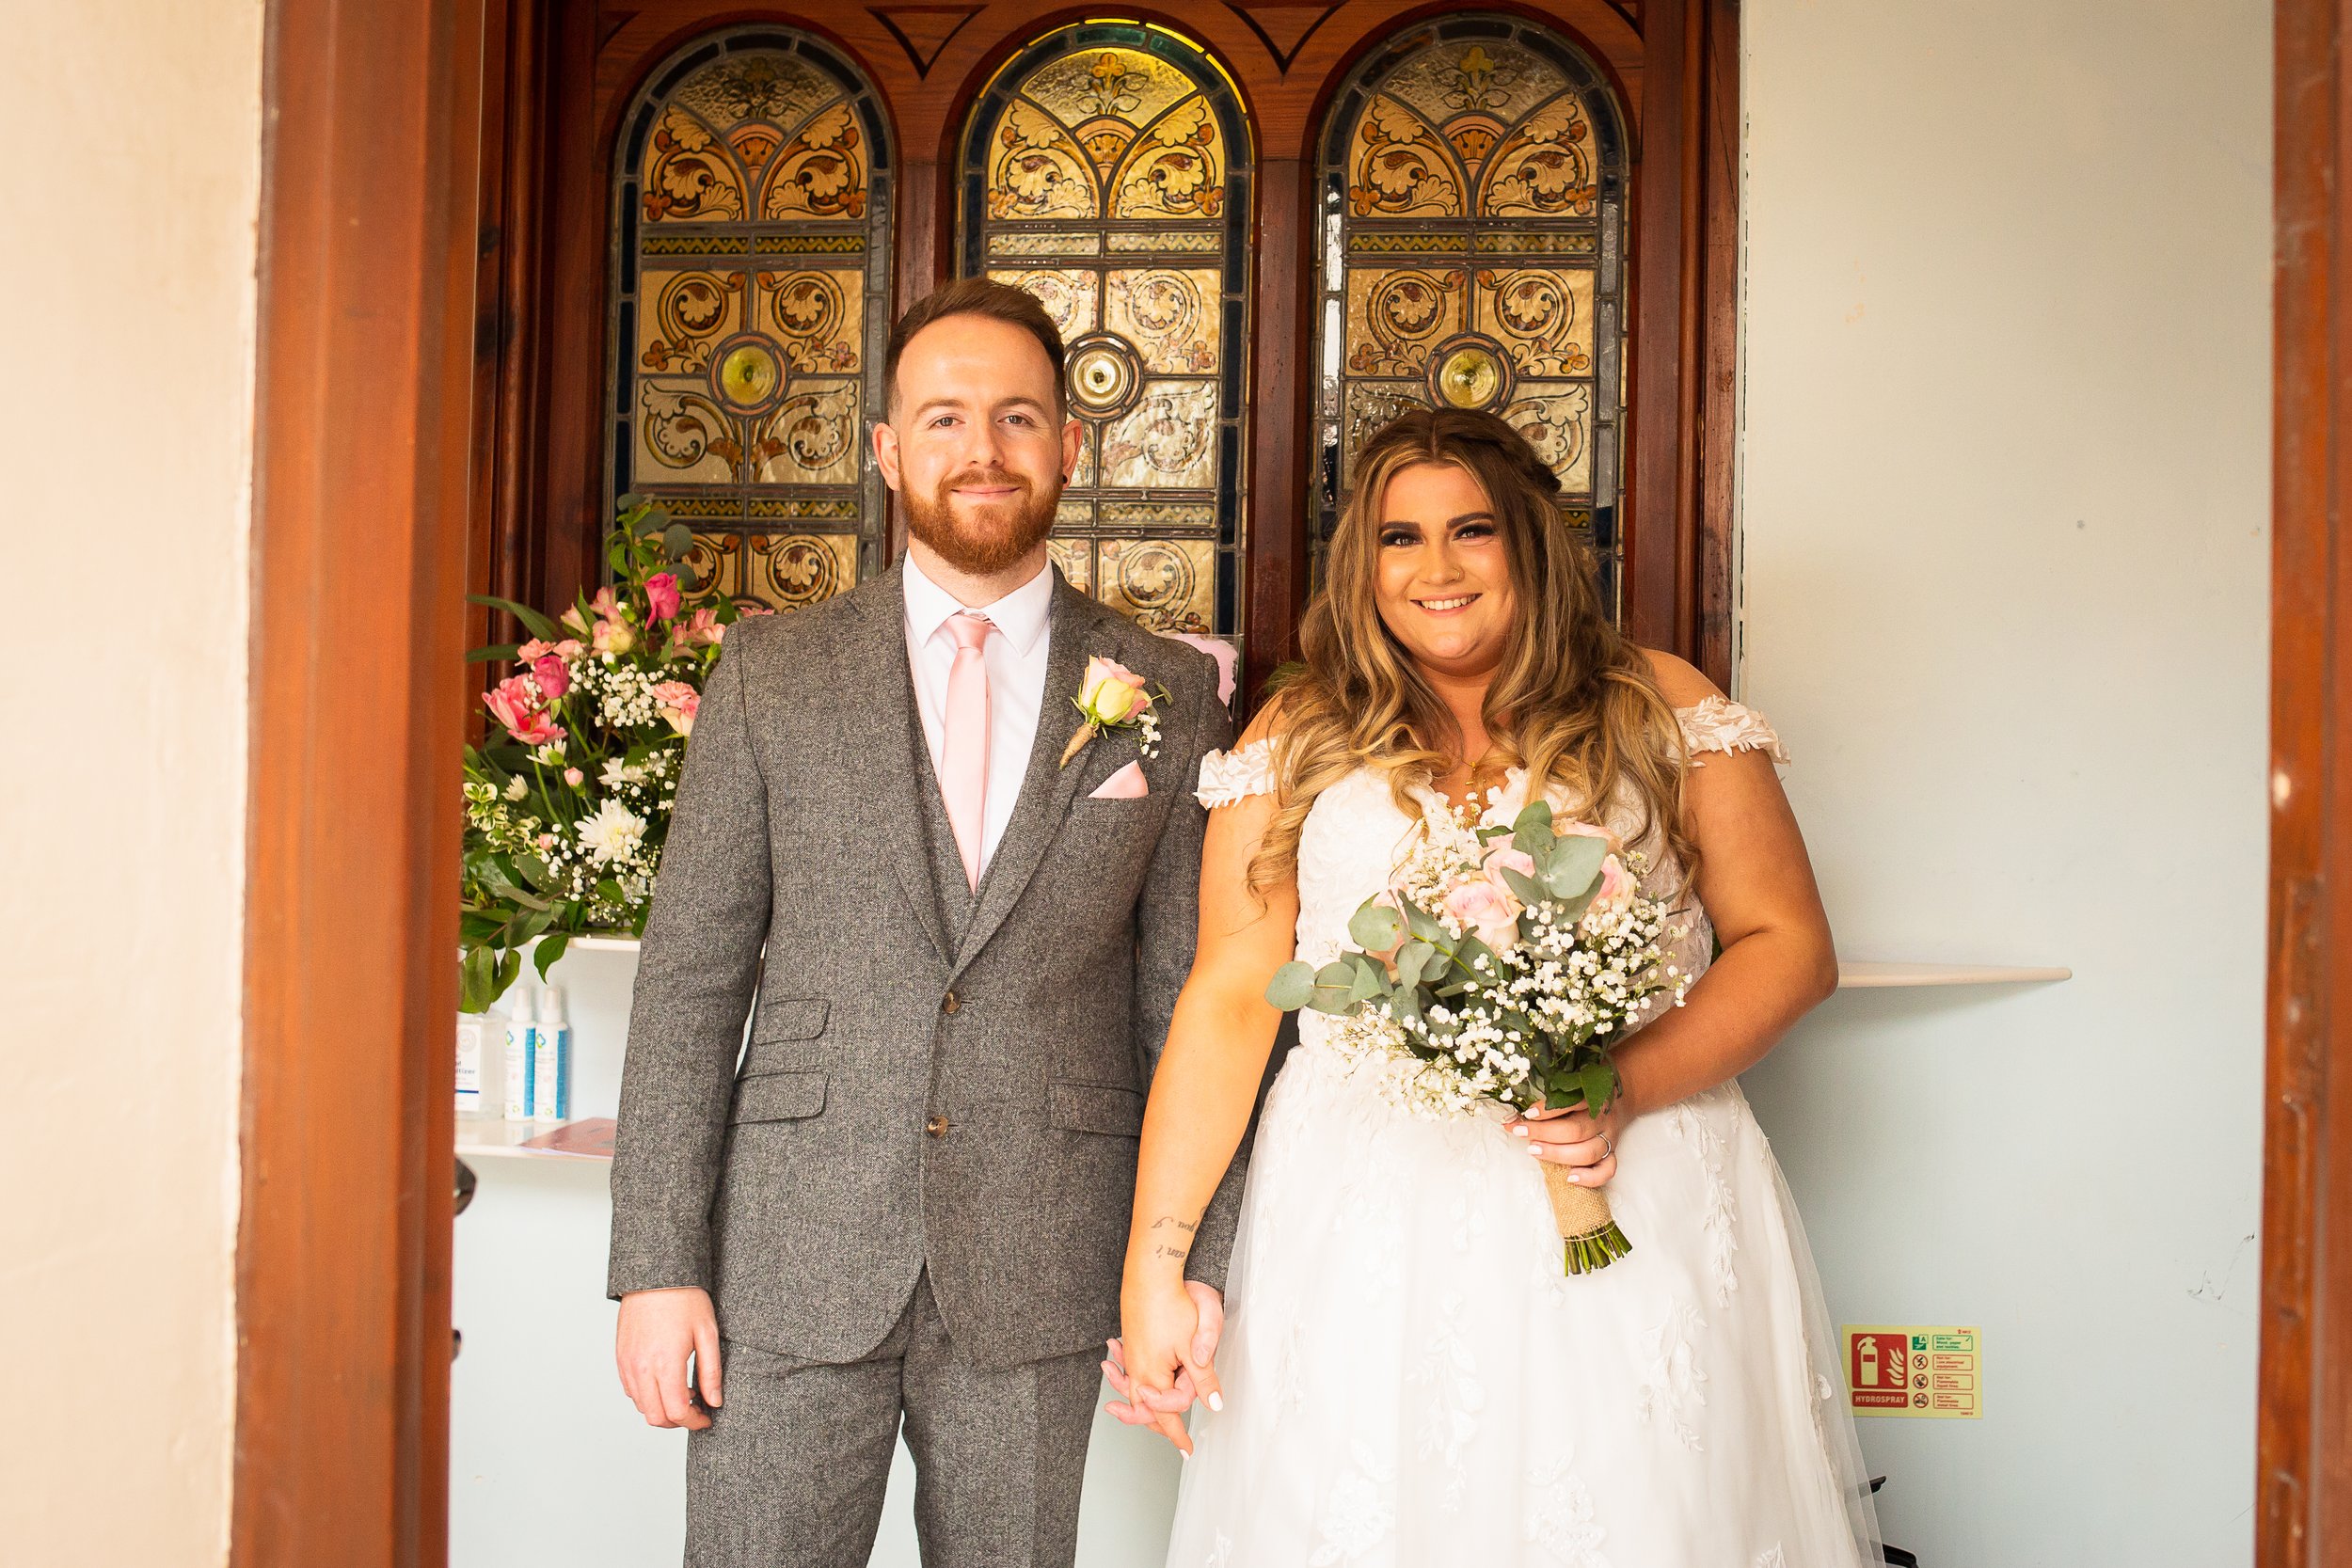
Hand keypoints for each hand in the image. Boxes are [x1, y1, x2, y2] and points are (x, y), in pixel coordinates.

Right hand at [615, 1286, 720, 1429]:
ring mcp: (628, 1364)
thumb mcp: (707, 1333)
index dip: (695, 1422)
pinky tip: (665, 1382)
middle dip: (678, 1422)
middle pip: (656, 1417)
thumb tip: (715, 1401)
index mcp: (666, 1364)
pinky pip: (631, 1390)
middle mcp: (642, 1368)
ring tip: (683, 1393)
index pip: (677, 1412)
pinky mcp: (621, 1357)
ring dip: (662, 1409)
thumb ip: (711, 1372)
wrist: (656, 1276)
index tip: (707, 1418)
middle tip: (696, 1410)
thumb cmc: (685, 1299)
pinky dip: (647, 1396)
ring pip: (641, 1407)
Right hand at [1110, 1280, 1224, 1453]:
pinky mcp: (1131, 1342)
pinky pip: (1128, 1372)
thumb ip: (1204, 1378)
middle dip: (1158, 1425)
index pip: (1166, 1416)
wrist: (1150, 1275)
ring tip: (1138, 1415)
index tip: (1188, 1452)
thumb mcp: (1196, 1343)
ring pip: (1134, 1391)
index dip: (1178, 1436)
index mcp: (1155, 1376)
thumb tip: (1214, 1406)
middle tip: (1173, 1441)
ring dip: (1138, 1405)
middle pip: (1145, 1409)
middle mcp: (1138, 1370)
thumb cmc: (1174, 1305)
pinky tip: (1123, 1373)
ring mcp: (1132, 1356)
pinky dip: (1126, 1380)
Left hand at [1507, 1098, 1625, 1186]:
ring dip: (1559, 1154)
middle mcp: (1602, 1118)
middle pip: (1576, 1130)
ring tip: (1534, 1151)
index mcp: (1594, 1097)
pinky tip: (1570, 1178)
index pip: (1573, 1103)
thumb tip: (1516, 1105)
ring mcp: (1609, 1138)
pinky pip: (1607, 1170)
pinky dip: (1590, 1177)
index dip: (1549, 1110)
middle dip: (1544, 1133)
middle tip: (1521, 1132)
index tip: (1527, 1113)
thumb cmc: (1587, 1092)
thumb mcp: (1574, 1083)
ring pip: (1589, 1152)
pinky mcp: (1613, 1154)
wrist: (1621, 1097)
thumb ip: (1553, 1092)